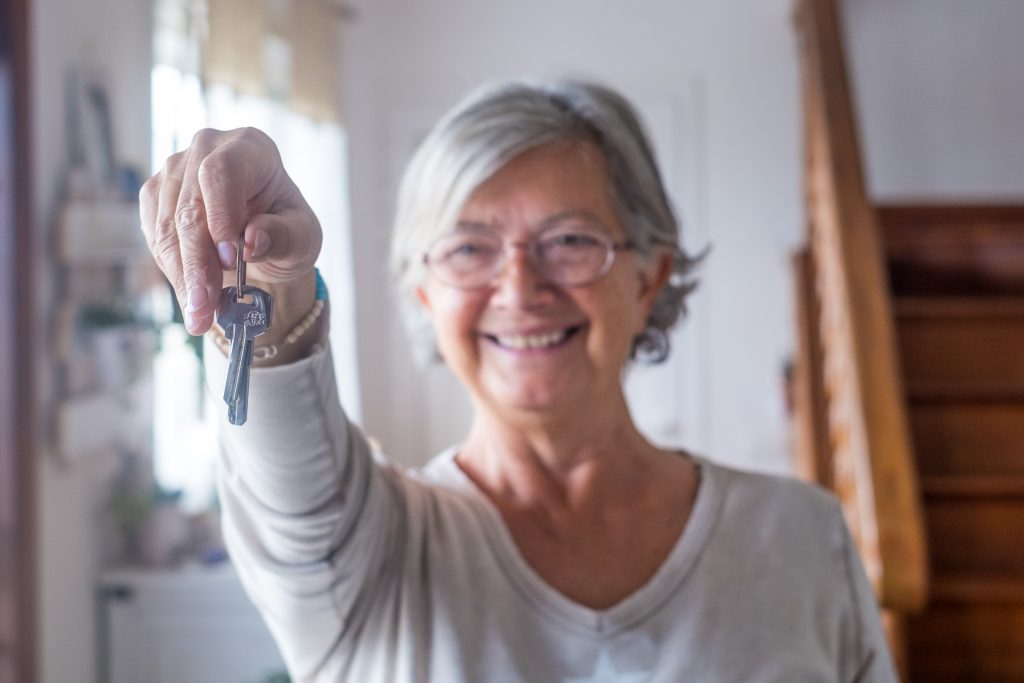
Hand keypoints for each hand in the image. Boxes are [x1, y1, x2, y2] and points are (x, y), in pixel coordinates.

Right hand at [139, 127, 321, 334]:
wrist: (263, 237)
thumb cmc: (286, 229)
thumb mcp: (303, 238)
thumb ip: (283, 236)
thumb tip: (251, 242)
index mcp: (251, 148)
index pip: (222, 171)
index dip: (220, 215)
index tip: (229, 260)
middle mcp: (206, 149)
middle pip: (189, 206)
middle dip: (196, 263)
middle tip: (205, 308)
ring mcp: (175, 170)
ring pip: (167, 226)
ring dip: (181, 276)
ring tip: (199, 316)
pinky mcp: (156, 196)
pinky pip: (155, 236)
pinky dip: (172, 272)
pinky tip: (191, 298)